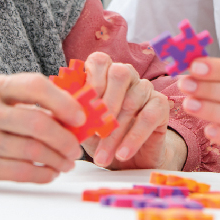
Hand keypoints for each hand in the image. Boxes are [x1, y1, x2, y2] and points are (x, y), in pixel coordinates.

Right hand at [0, 73, 85, 186]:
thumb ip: (22, 101)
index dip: (64, 101)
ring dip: (57, 159)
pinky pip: (20, 171)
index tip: (80, 116)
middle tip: (76, 147)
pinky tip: (48, 173)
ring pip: (33, 150)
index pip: (35, 85)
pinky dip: (42, 174)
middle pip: (38, 122)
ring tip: (65, 162)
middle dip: (66, 138)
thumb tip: (71, 111)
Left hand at [80, 51, 171, 168]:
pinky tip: (122, 154)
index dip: (91, 79)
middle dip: (106, 103)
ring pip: (133, 100)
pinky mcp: (161, 105)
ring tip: (101, 157)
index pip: (99, 61)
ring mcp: (145, 88)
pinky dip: (134, 137)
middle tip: (94, 131)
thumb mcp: (82, 126)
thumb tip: (58, 109)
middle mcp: (127, 75)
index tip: (83, 107)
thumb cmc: (101, 136)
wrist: (130, 158)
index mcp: (104, 73)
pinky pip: (149, 116)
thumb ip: (72, 114)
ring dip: (115, 132)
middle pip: (120, 74)